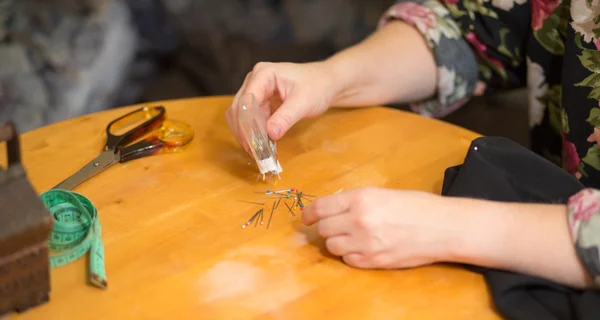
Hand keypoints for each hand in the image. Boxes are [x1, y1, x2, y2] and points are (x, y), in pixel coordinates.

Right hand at [225, 61, 336, 150]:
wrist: (325, 83)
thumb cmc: (317, 86)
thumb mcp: (304, 102)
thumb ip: (286, 117)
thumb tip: (270, 134)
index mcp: (263, 74)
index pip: (247, 100)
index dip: (247, 123)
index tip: (253, 144)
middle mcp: (254, 80)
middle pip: (239, 109)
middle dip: (244, 131)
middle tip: (254, 152)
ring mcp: (255, 91)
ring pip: (241, 116)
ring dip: (246, 134)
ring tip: (257, 152)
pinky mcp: (259, 103)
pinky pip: (250, 120)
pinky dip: (254, 134)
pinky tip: (262, 146)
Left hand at [302, 187, 456, 268]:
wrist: (443, 228)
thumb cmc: (417, 206)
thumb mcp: (383, 193)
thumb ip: (356, 201)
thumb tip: (333, 209)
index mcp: (361, 199)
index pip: (321, 208)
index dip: (309, 214)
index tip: (307, 218)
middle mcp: (359, 221)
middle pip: (324, 229)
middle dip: (326, 228)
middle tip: (335, 226)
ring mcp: (365, 244)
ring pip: (333, 247)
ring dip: (337, 242)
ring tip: (351, 237)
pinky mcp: (373, 261)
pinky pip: (348, 261)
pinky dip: (351, 255)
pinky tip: (363, 248)